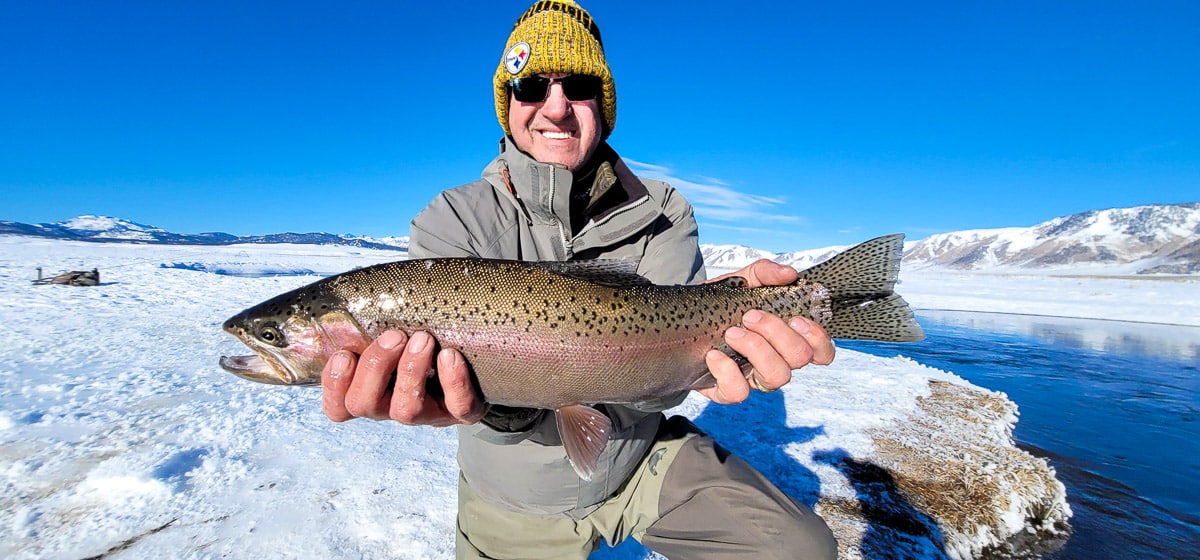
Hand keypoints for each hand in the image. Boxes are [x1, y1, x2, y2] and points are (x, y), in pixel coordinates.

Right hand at [321, 330, 485, 426]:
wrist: (476, 362)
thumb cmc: (424, 343)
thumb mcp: (394, 337)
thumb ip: (373, 329)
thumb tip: (355, 299)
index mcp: (373, 394)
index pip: (339, 408)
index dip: (335, 386)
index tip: (345, 354)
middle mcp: (394, 408)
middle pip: (364, 405)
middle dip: (375, 367)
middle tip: (394, 336)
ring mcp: (428, 415)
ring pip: (406, 410)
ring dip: (410, 371)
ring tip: (423, 339)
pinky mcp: (462, 412)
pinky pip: (458, 406)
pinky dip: (453, 381)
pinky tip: (450, 356)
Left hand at [698, 259, 835, 403]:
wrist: (682, 321)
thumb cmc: (721, 303)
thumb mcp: (741, 282)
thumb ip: (765, 273)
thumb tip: (789, 273)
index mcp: (786, 338)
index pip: (821, 351)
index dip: (818, 339)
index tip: (796, 319)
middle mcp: (775, 361)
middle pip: (799, 359)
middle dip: (778, 334)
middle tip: (750, 316)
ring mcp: (753, 378)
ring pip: (776, 377)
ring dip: (757, 349)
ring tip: (731, 332)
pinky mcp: (727, 390)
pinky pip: (738, 393)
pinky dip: (727, 373)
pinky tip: (713, 355)